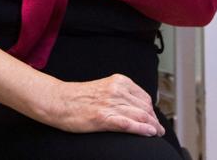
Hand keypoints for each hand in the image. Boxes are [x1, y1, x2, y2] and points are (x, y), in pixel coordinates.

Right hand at [45, 75, 164, 136]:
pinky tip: (149, 133)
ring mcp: (110, 104)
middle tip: (159, 129)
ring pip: (140, 116)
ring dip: (152, 126)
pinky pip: (128, 124)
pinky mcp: (103, 117)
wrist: (58, 101)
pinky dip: (141, 129)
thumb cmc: (77, 97)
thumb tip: (134, 106)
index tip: (153, 119)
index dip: (151, 110)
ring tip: (157, 133)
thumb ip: (119, 94)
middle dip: (154, 120)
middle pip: (144, 107)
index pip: (144, 97)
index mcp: (119, 81)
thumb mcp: (103, 88)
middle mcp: (117, 90)